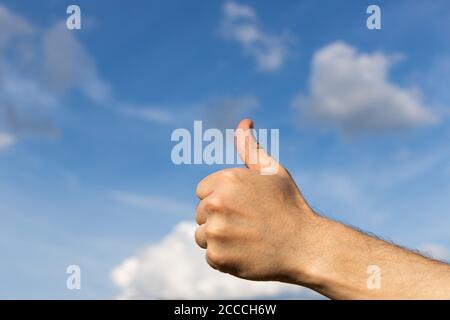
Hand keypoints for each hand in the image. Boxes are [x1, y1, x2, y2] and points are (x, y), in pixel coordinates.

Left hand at [194, 119, 321, 281]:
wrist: (306, 245)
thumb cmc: (289, 206)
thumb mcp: (272, 171)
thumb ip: (251, 148)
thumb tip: (244, 121)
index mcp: (226, 179)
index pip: (202, 191)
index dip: (222, 199)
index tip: (242, 206)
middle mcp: (216, 203)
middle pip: (200, 213)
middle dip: (218, 218)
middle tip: (248, 224)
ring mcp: (216, 231)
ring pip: (202, 236)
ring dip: (219, 240)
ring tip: (247, 239)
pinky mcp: (218, 256)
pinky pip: (211, 256)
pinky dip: (226, 258)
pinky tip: (247, 253)